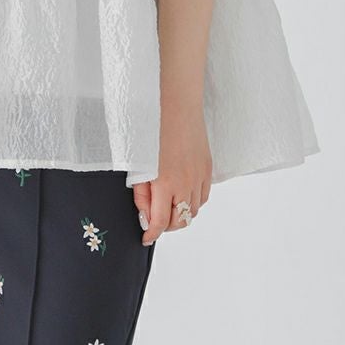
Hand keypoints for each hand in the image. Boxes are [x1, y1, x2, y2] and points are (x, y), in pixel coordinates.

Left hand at [132, 101, 212, 243]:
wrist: (174, 106)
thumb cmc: (150, 131)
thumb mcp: (137, 166)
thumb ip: (141, 195)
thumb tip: (145, 216)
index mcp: (164, 183)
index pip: (160, 222)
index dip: (152, 234)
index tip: (146, 238)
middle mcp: (185, 183)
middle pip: (180, 221)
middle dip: (166, 226)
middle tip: (155, 221)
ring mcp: (199, 176)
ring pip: (193, 211)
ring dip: (180, 214)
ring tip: (168, 206)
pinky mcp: (207, 168)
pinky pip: (203, 196)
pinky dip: (193, 201)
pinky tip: (182, 194)